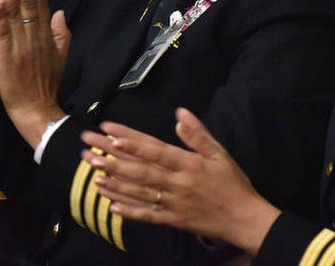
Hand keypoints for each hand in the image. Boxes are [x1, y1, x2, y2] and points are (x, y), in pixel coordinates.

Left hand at [0, 0, 69, 147]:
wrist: (37, 110)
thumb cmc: (45, 85)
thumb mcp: (60, 57)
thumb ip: (61, 34)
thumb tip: (60, 12)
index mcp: (46, 35)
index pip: (40, 2)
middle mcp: (35, 37)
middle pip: (29, 2)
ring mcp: (22, 47)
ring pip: (16, 14)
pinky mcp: (8, 58)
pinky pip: (4, 35)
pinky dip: (0, 18)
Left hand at [80, 108, 280, 255]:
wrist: (245, 219)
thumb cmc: (233, 183)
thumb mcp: (220, 154)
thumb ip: (198, 135)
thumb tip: (179, 114)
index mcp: (189, 164)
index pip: (155, 150)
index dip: (131, 140)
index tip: (109, 131)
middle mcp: (177, 183)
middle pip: (140, 169)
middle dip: (112, 158)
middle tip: (89, 149)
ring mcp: (173, 203)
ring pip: (139, 192)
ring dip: (114, 183)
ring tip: (93, 173)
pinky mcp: (173, 220)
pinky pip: (148, 216)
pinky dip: (129, 211)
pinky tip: (111, 205)